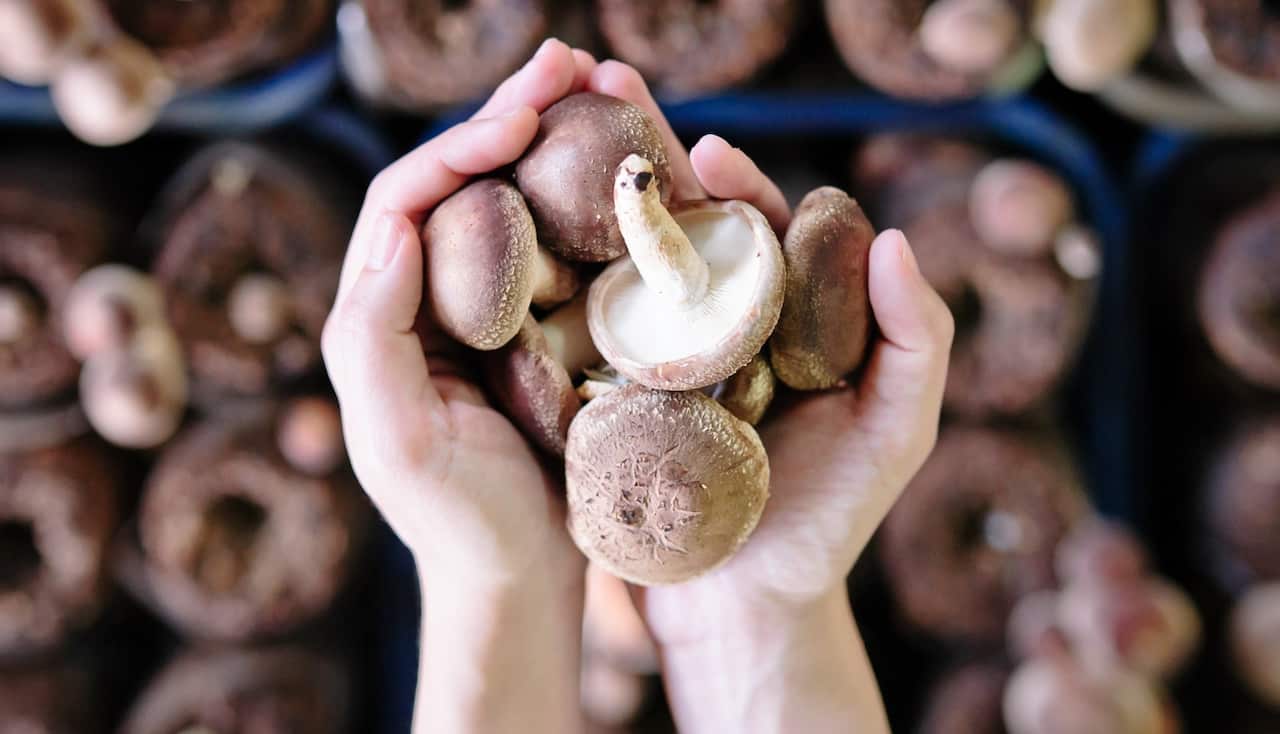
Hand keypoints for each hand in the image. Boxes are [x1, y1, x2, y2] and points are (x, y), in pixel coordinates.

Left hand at [322, 40, 600, 733]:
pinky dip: (590, 197)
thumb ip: (371, 337)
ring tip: (603, 85)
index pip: (407, 198)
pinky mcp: (543, 330)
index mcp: (381, 314)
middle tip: (570, 62)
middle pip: (461, 180)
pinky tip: (629, 166)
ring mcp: (489, 312)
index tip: (524, 117)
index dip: (459, 145)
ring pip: (514, 201)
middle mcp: (429, 299)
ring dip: (553, 139)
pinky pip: (562, 246)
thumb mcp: (399, 441)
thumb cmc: (460, 524)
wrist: (522, 582)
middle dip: (510, 115)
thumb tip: (396, 223)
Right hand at [588, 67, 954, 730]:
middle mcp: (718, 331)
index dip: (739, 185)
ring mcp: (657, 362)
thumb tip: (896, 237)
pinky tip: (525, 235)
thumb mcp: (897, 433)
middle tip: (608, 97)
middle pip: (684, 232)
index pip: (762, 235)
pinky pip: (582, 330)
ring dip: (592, 203)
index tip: (711, 148)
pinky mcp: (608, 398)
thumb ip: (916, 339)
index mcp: (783, 324)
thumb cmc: (828, 523)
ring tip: (550, 143)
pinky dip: (557, 279)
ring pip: (626, 267)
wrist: (743, 610)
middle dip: (649, 164)